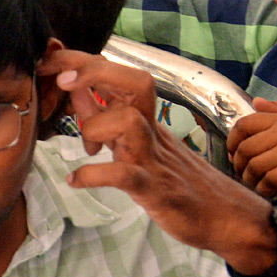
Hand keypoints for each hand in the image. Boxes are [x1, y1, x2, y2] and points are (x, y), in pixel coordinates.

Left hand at [40, 49, 276, 273]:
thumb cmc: (175, 177)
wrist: (225, 217)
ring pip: (130, 121)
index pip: (118, 73)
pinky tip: (75, 179)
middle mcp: (151, 128)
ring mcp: (154, 156)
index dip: (84, 61)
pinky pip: (124, 174)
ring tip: (88, 147)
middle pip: (135, 82)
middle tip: (62, 81)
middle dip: (95, 72)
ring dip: (97, 126)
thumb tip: (74, 89)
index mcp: (145, 115)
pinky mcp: (155, 188)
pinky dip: (94, 175)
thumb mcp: (134, 140)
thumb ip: (104, 114)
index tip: (50, 60)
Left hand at [228, 98, 276, 198]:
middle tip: (242, 173)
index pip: (244, 125)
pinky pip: (270, 181)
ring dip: (250, 179)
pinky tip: (268, 191)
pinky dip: (264, 189)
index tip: (232, 153)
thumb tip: (256, 102)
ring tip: (255, 183)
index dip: (231, 141)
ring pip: (256, 166)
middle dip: (238, 165)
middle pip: (246, 148)